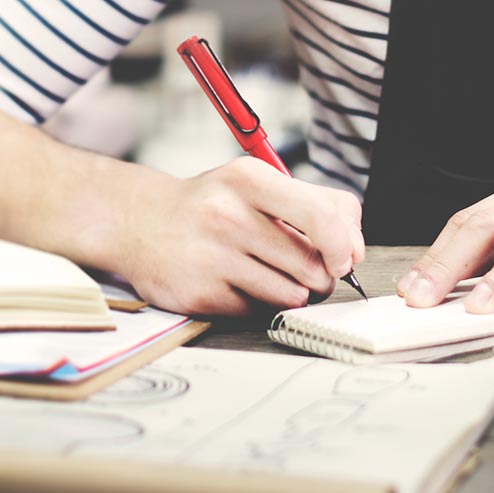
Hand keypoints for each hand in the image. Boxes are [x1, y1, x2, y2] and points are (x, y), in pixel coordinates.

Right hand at [119, 157, 364, 314]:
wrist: (139, 224)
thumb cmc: (211, 205)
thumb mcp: (258, 185)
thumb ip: (318, 205)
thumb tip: (355, 252)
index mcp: (248, 180)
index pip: (322, 216)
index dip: (345, 245)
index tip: (345, 259)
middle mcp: (226, 215)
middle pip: (313, 267)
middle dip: (317, 275)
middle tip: (296, 267)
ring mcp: (209, 257)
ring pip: (291, 296)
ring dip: (289, 292)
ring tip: (263, 273)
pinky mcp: (198, 294)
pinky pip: (257, 312)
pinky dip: (254, 304)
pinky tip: (232, 282)